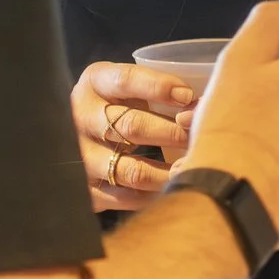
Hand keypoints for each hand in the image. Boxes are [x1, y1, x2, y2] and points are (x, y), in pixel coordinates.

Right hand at [70, 61, 197, 211]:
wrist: (79, 133)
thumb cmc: (118, 103)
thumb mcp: (129, 86)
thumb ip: (158, 91)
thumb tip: (199, 107)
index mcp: (95, 82)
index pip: (126, 81)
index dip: (159, 88)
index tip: (187, 96)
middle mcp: (82, 117)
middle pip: (131, 126)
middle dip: (172, 133)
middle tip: (199, 137)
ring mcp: (81, 156)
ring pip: (131, 170)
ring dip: (167, 173)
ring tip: (190, 168)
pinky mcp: (86, 188)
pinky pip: (125, 198)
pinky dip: (153, 196)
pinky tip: (172, 189)